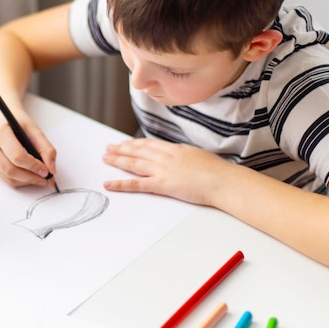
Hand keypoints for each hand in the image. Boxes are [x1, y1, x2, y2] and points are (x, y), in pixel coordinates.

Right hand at [0, 116, 56, 187]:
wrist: (3, 120)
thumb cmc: (19, 124)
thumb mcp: (35, 130)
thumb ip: (46, 149)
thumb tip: (51, 169)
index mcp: (0, 133)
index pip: (17, 156)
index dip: (33, 166)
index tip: (46, 171)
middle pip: (11, 170)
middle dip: (31, 177)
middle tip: (46, 179)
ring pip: (9, 178)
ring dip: (27, 182)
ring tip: (40, 179)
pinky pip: (6, 179)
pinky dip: (21, 181)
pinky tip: (30, 176)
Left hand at [102, 138, 233, 205]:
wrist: (223, 180)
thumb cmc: (217, 171)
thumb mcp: (200, 157)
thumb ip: (187, 156)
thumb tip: (183, 158)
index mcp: (175, 149)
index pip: (150, 144)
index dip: (135, 143)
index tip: (125, 143)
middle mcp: (165, 156)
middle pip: (138, 151)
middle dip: (121, 149)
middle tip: (109, 148)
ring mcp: (162, 169)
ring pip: (133, 163)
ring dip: (117, 160)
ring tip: (105, 158)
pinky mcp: (162, 184)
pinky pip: (136, 184)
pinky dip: (120, 183)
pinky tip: (109, 183)